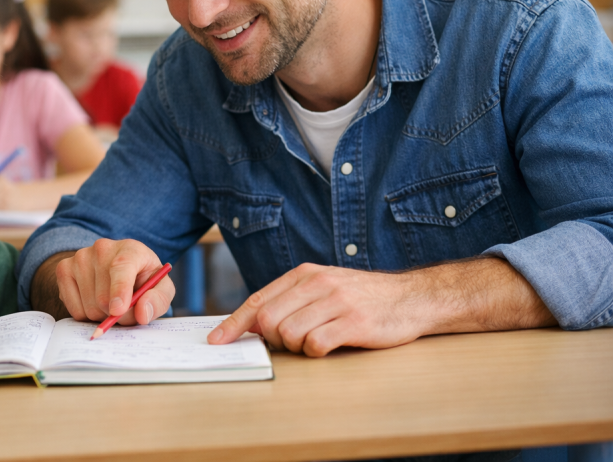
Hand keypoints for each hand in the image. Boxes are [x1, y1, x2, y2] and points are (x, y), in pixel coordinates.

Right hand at [53, 239, 174, 325]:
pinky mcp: (64, 269)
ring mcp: (80, 257)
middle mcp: (102, 249)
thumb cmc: (142, 280)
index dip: (119, 290)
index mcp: (131, 249)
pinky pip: (73, 309)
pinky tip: (94, 301)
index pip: (122, 267)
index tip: (118, 310)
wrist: (118, 270)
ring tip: (110, 302)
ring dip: (102, 315)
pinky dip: (86, 314)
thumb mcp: (161, 288)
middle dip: (116, 315)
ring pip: (88, 306)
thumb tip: (142, 312)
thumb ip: (157, 300)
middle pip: (103, 297)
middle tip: (125, 310)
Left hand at [208, 263, 424, 356]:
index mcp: (304, 275)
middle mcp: (317, 284)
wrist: (411, 297)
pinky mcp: (354, 323)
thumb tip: (252, 323)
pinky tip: (329, 345)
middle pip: (268, 320)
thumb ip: (290, 299)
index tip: (217, 340)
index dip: (234, 323)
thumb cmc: (361, 296)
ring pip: (289, 334)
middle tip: (289, 343)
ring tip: (316, 340)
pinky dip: (316, 352)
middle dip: (271, 339)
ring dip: (297, 347)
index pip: (258, 300)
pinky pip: (316, 345)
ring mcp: (336, 302)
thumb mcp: (323, 287)